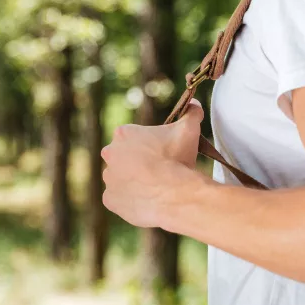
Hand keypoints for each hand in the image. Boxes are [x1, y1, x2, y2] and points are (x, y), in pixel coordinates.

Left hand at [101, 98, 205, 228]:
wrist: (173, 194)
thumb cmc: (177, 159)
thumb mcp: (188, 130)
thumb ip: (191, 114)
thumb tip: (195, 104)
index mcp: (123, 134)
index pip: (133, 136)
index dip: (149, 144)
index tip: (161, 152)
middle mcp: (110, 153)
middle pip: (123, 156)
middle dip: (137, 161)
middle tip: (158, 169)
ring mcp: (108, 178)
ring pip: (120, 178)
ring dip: (132, 180)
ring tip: (154, 187)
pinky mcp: (109, 199)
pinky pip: (118, 199)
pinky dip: (129, 200)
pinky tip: (146, 199)